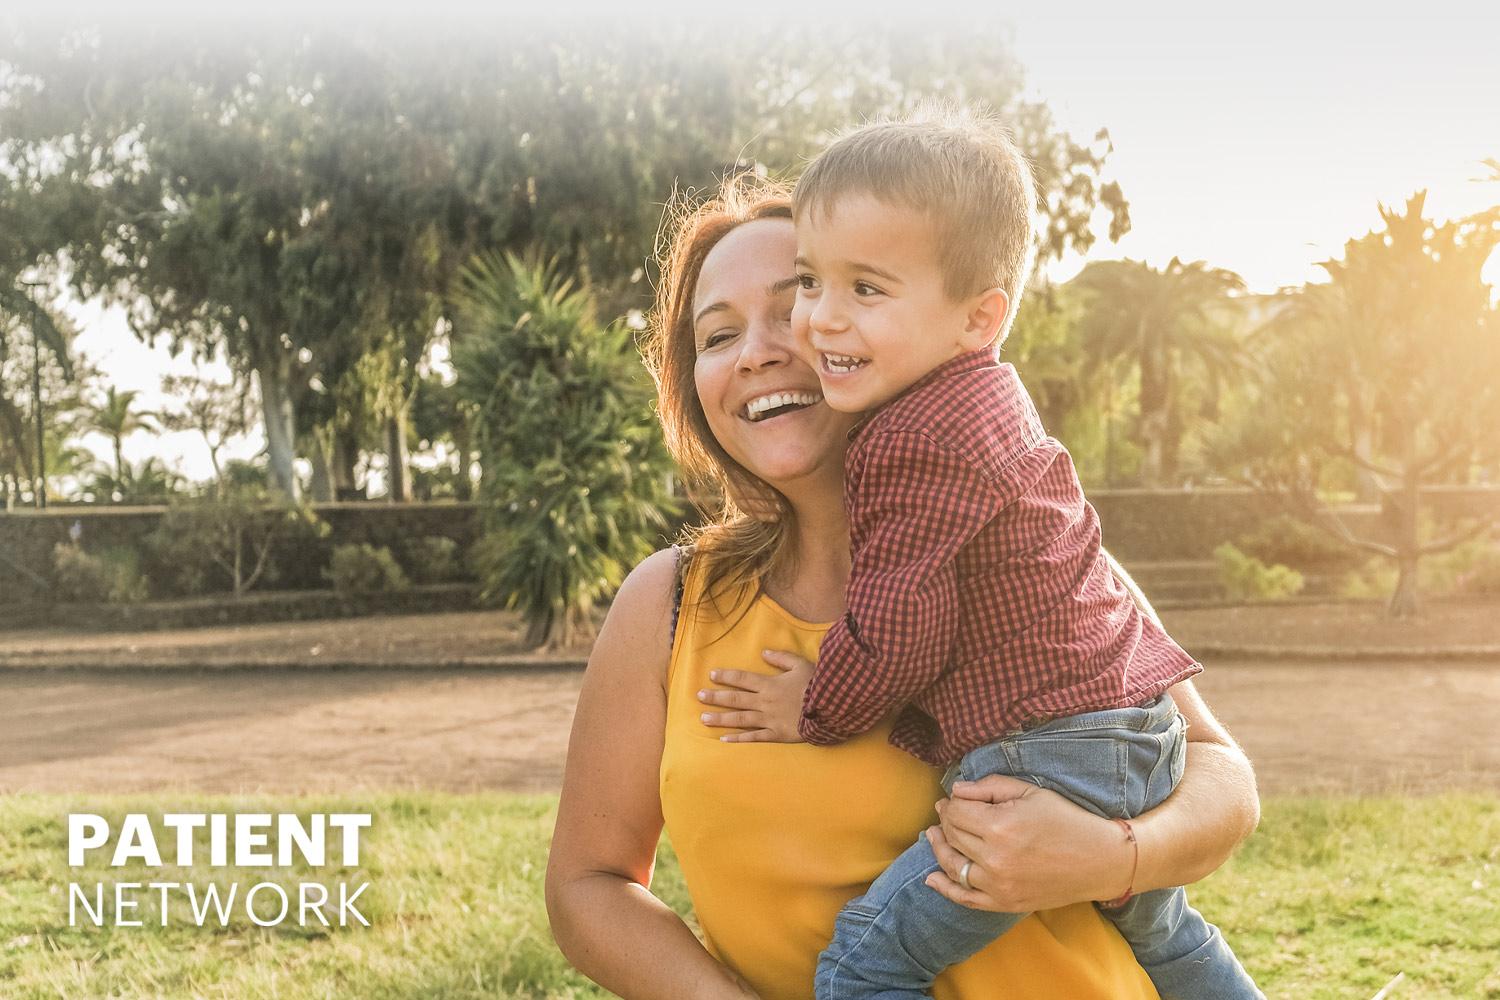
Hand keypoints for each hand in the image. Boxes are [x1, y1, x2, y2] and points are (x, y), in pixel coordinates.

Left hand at [696, 649, 813, 742]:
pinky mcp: (777, 734)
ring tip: (703, 718)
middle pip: (735, 699)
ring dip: (721, 718)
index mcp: (770, 684)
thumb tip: (763, 652)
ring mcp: (770, 720)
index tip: (711, 675)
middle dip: (715, 697)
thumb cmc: (818, 684)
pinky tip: (724, 740)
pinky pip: (755, 738)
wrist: (833, 707)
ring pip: (740, 719)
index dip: (726, 677)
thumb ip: (781, 658)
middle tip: (698, 696)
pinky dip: (739, 739)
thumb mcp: (801, 664)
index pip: (742, 679)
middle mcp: (765, 702)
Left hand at [923, 774, 1133, 911]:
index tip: (953, 799)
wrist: (1099, 860)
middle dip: (946, 821)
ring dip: (939, 848)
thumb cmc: (1066, 820)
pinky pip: (965, 898)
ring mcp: (998, 885)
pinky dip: (945, 888)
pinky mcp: (1005, 903)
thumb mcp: (1030, 791)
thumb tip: (956, 790)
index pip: (956, 813)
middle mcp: (994, 859)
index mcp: (1000, 827)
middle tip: (946, 812)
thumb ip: (989, 787)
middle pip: (953, 836)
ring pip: (952, 865)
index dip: (951, 803)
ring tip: (934, 835)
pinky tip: (931, 878)